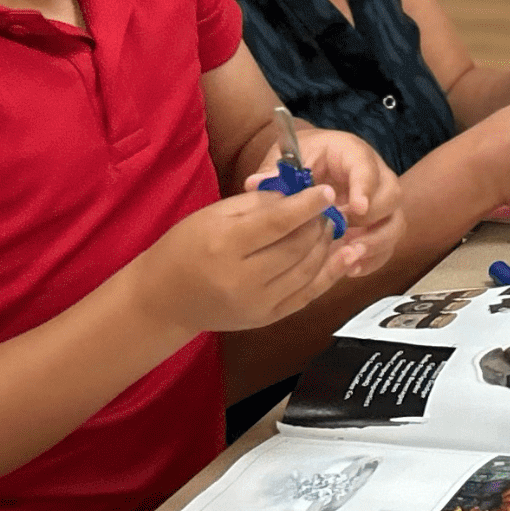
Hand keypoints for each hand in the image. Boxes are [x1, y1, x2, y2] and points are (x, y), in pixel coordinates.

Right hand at [132, 187, 355, 334]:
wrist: (164, 300)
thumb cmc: (185, 248)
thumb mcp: (213, 215)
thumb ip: (257, 203)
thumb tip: (296, 195)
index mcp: (226, 245)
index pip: (278, 223)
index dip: (307, 205)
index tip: (327, 191)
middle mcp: (243, 279)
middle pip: (297, 248)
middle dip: (319, 224)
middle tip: (327, 208)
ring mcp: (257, 304)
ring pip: (307, 271)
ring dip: (327, 247)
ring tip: (332, 227)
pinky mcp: (266, 319)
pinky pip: (307, 296)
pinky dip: (330, 275)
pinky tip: (346, 256)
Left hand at [249, 127, 405, 276]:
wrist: (310, 164)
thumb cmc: (300, 159)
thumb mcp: (286, 159)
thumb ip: (273, 173)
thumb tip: (255, 184)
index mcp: (351, 153)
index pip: (367, 167)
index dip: (365, 189)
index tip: (356, 210)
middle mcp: (374, 175)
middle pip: (392, 196)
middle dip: (373, 220)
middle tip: (346, 237)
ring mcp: (379, 202)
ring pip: (395, 223)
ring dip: (376, 243)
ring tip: (350, 258)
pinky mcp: (378, 224)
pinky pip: (387, 244)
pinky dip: (372, 259)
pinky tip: (350, 268)